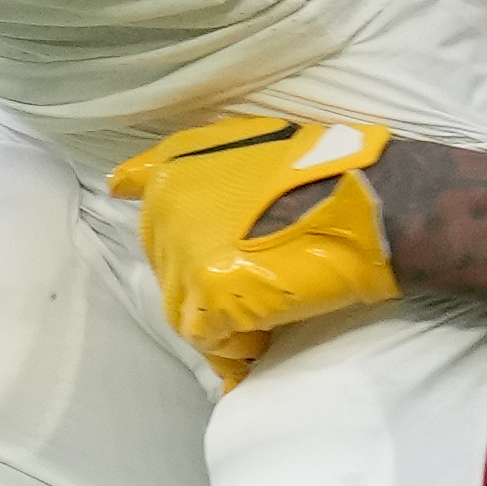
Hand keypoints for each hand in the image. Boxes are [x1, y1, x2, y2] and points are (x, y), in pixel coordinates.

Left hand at [110, 115, 401, 387]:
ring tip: (267, 310)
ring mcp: (185, 254)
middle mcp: (167, 209)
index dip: (160, 223)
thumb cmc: (325, 170)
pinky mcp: (210, 296)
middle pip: (169, 267)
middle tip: (254, 282)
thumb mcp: (253, 140)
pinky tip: (268, 332)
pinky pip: (211, 340)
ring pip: (185, 309)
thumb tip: (120, 184)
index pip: (142, 202)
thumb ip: (197, 161)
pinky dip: (237, 345)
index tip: (148, 221)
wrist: (366, 202)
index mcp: (175, 168)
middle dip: (204, 282)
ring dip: (222, 319)